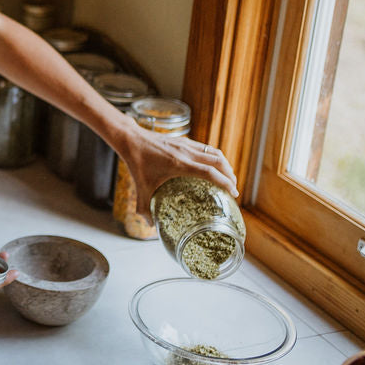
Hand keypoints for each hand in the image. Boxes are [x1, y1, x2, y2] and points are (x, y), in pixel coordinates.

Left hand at [124, 127, 238, 214]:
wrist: (131, 139)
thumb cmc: (136, 163)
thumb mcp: (141, 188)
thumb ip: (144, 208)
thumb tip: (150, 226)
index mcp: (179, 164)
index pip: (210, 172)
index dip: (225, 182)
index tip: (234, 193)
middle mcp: (186, 152)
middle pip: (218, 161)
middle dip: (229, 174)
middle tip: (233, 188)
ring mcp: (186, 144)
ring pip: (213, 152)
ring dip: (224, 164)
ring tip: (228, 177)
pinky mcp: (183, 140)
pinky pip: (205, 148)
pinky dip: (214, 156)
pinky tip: (213, 166)